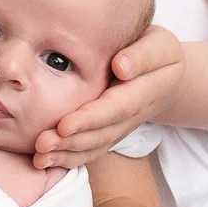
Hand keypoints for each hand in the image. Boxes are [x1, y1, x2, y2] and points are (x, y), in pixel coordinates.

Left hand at [33, 24, 184, 168]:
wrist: (168, 73)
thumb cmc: (158, 52)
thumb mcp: (159, 46)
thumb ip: (143, 56)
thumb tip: (121, 66)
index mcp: (143, 92)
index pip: (115, 108)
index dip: (90, 119)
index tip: (63, 125)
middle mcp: (132, 116)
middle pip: (101, 133)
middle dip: (71, 141)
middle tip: (42, 144)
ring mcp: (121, 127)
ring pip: (95, 146)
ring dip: (67, 154)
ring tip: (39, 157)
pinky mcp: (110, 131)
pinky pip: (92, 149)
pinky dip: (69, 158)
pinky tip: (45, 160)